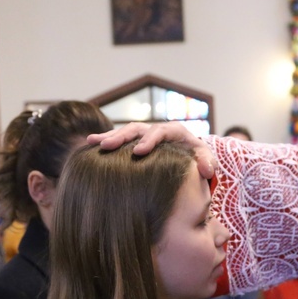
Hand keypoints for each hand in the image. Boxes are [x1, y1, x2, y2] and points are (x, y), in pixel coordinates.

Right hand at [87, 122, 215, 178]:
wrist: (191, 157)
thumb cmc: (199, 160)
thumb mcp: (206, 160)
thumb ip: (208, 163)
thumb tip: (206, 169)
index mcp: (174, 131)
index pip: (160, 132)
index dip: (149, 141)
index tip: (138, 152)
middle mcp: (156, 130)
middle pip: (137, 129)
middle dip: (121, 137)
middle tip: (106, 146)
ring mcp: (144, 136)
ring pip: (124, 132)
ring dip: (108, 136)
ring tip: (91, 142)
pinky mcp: (135, 143)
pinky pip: (119, 140)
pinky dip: (106, 141)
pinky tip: (89, 147)